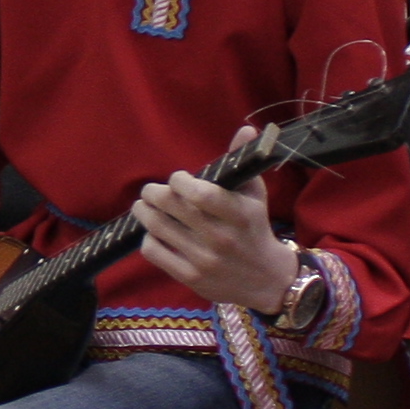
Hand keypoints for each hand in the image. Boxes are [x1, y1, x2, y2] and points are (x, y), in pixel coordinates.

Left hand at [131, 166, 298, 312]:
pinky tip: (153, 232)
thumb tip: (246, 129)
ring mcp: (204, 260)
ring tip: (143, 205)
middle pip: (173, 207)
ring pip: (158, 228)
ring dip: (144, 212)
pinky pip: (155, 252)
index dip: (180, 181)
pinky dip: (148, 238)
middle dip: (154, 193)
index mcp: (239, 215)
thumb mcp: (255, 195)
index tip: (178, 178)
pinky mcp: (191, 277)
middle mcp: (221, 238)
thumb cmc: (255, 228)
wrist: (265, 279)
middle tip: (151, 190)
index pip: (201, 193)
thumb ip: (243, 161)